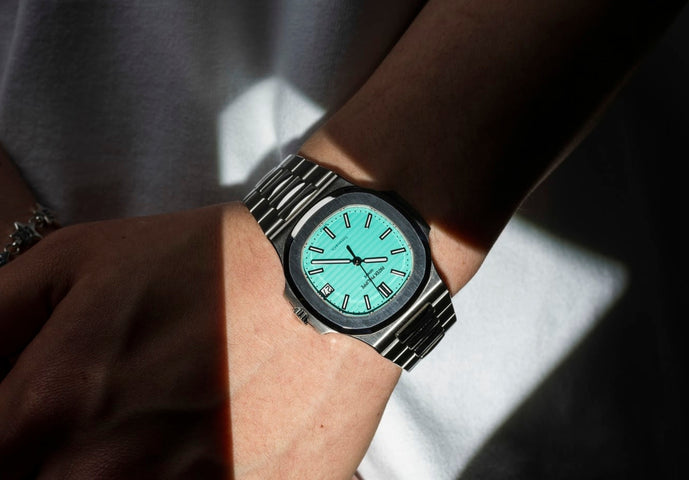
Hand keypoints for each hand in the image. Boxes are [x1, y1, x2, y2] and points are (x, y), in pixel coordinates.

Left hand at [0, 204, 399, 478]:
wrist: (327, 278)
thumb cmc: (206, 260)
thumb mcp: (79, 258)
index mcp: (57, 402)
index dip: (8, 447)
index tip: (29, 436)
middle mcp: (114, 465)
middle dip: (54, 465)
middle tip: (95, 437)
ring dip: (122, 474)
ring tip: (153, 437)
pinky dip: (188, 478)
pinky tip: (205, 446)